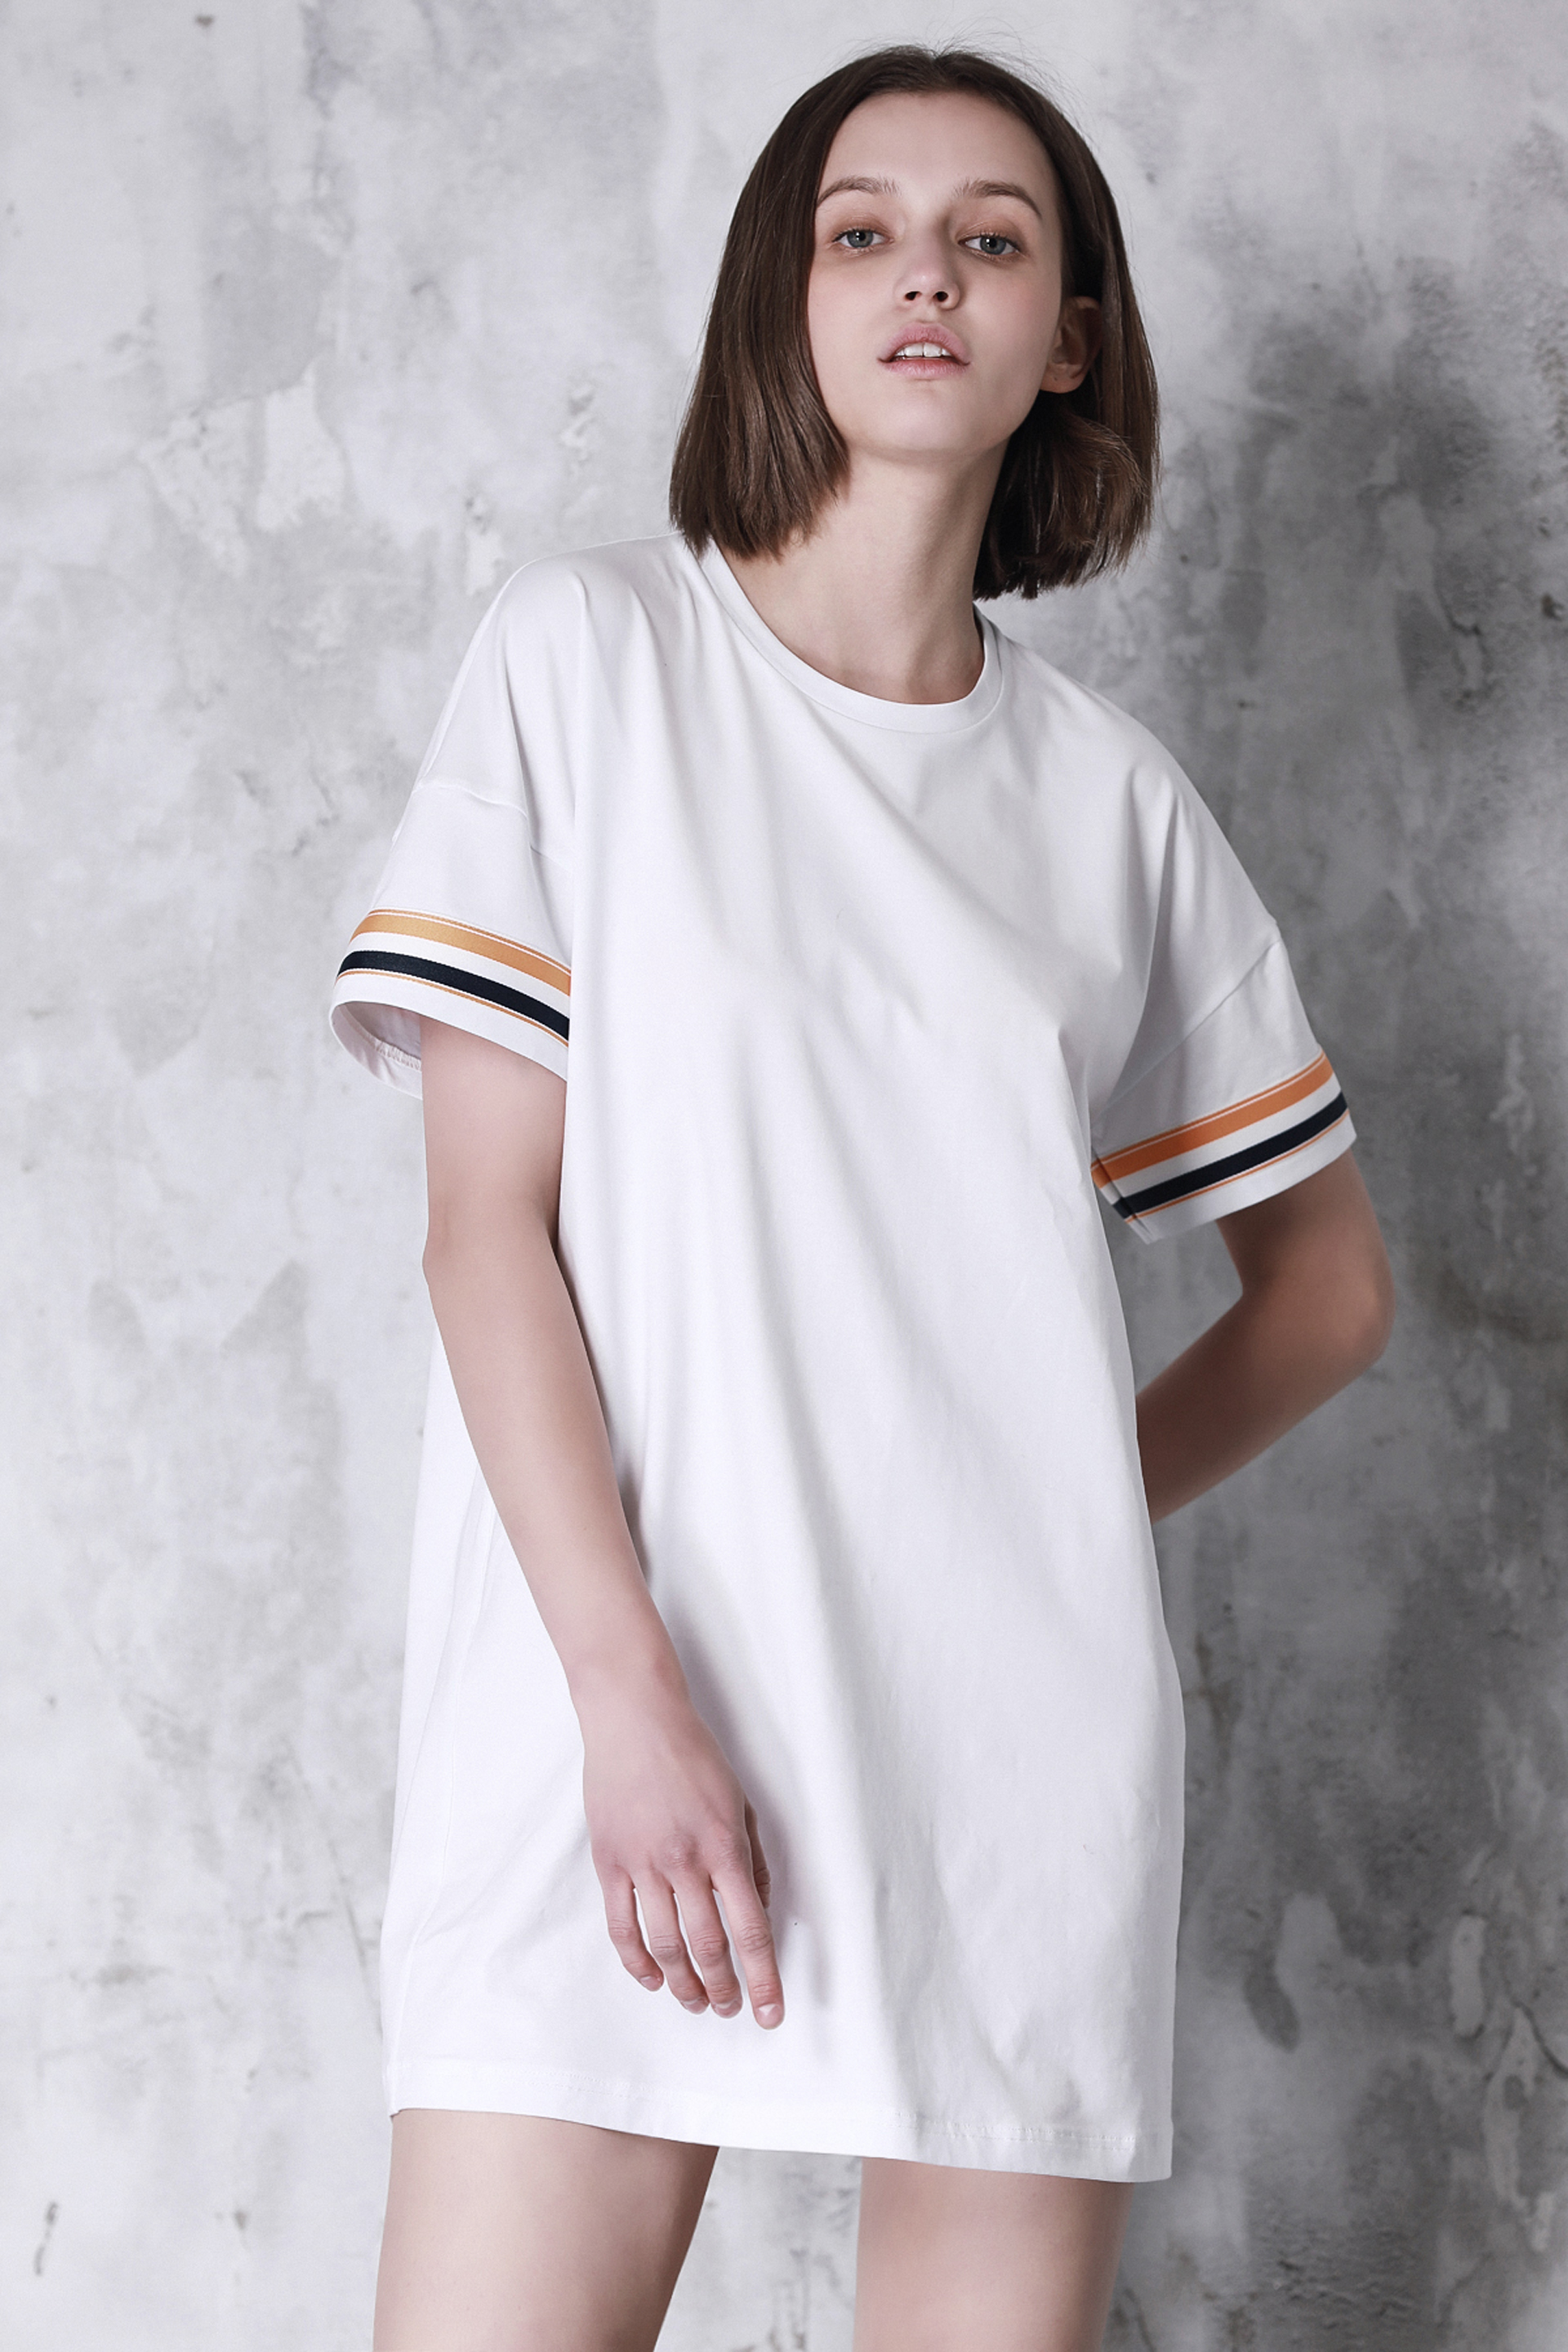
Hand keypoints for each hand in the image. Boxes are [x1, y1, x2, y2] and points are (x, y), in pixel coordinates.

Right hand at [576, 1672, 783, 2028]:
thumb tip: (759, 1907)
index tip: (770, 2012)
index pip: (750, 1929)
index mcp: (724, 1846)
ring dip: (683, 1985)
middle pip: (707, 1947)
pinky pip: (621, 1926)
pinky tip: (652, 1978)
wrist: (635, 1719)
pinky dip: (637, 1962)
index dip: (763, 1977)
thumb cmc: (693, 1755)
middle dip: (723, 1988)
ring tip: (696, 2003)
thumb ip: (752, 1859)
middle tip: (730, 2010)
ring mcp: (643, 1864)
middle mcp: (685, 1861)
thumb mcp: (741, 1802)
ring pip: (665, 1945)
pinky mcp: (609, 1862)